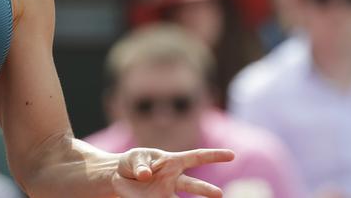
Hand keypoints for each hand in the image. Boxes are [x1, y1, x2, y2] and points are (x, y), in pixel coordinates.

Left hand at [112, 147, 235, 197]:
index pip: (196, 157)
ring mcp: (166, 193)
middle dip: (205, 190)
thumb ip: (140, 165)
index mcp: (172, 161)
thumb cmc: (131, 163)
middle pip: (193, 184)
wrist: (119, 177)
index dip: (214, 156)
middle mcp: (173, 179)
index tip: (232, 155)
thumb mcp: (134, 158)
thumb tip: (146, 175)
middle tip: (219, 194)